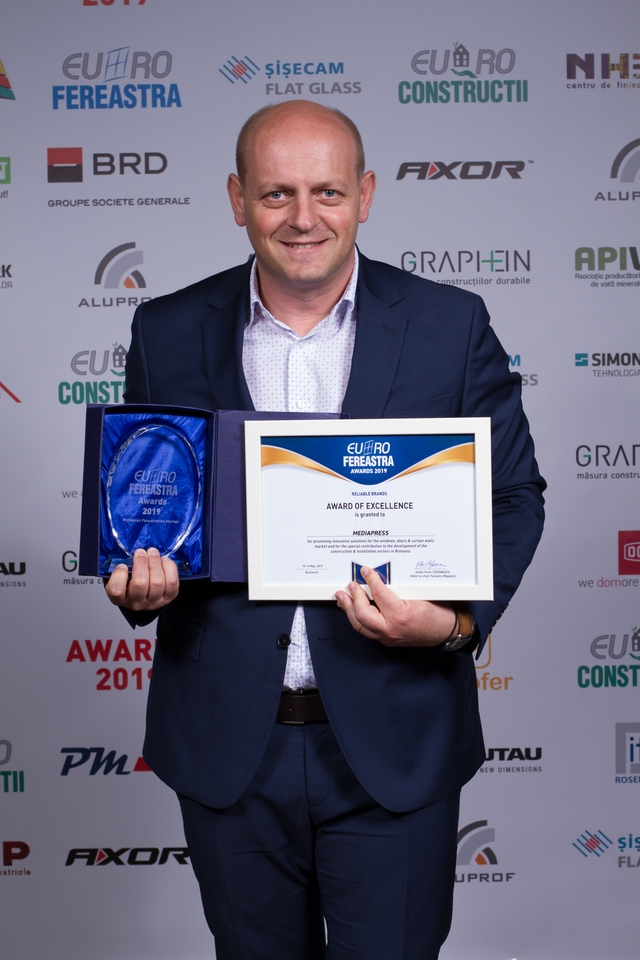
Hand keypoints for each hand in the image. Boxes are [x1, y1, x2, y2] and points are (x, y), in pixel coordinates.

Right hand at [105, 547, 178, 611]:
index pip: (116, 591)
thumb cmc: (128, 581)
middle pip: (140, 583)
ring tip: (152, 552)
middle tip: (141, 552)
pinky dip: (169, 567)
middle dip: (141, 563)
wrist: (144, 594)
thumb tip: (125, 550)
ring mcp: (153, 602)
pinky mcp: (168, 598)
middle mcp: (136, 602)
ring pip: (158, 582)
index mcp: (120, 598)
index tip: (122, 565)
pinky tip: (163, 560)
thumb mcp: (118, 575)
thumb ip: (119, 566)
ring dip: (155, 563)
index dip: (119, 576)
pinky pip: (172, 582)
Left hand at [335, 566, 455, 646]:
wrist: (447, 632)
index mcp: (400, 616)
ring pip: (360, 626)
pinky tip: (353, 610)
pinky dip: (357, 619)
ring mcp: (387, 638)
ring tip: (342, 597)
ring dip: (349, 610)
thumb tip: (379, 577)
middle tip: (350, 585)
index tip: (366, 571)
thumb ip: (398, 588)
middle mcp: (391, 630)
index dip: (370, 580)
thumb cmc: (438, 613)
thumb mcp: (420, 595)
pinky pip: (366, 630)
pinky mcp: (386, 641)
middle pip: (362, 614)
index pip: (379, 594)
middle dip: (354, 598)